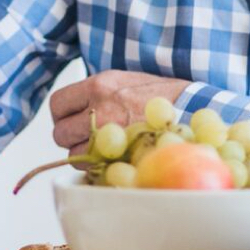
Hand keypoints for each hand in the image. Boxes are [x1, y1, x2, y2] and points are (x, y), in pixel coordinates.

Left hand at [47, 70, 190, 154]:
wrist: (192, 106)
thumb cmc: (157, 94)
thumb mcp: (122, 80)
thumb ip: (95, 93)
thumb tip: (72, 109)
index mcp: (98, 85)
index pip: (57, 104)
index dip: (61, 116)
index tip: (70, 121)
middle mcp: (101, 107)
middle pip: (61, 134)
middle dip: (71, 138)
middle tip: (88, 138)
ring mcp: (114, 132)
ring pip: (76, 156)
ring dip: (86, 156)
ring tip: (105, 149)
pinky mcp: (125, 153)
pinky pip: (96, 169)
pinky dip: (100, 168)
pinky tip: (114, 159)